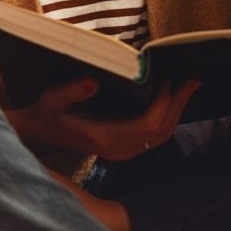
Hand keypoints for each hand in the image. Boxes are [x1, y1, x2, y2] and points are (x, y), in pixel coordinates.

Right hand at [7, 76, 198, 160]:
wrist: (38, 131)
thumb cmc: (47, 111)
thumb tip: (92, 81)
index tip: (166, 78)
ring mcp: (123, 152)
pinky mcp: (125, 148)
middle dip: (179, 103)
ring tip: (189, 85)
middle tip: (192, 78)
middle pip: (162, 130)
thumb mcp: (52, 98)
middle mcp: (119, 149)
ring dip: (177, 110)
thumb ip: (71, 91)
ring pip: (162, 135)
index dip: (163, 102)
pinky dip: (168, 117)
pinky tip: (173, 99)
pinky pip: (155, 136)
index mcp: (105, 137)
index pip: (148, 124)